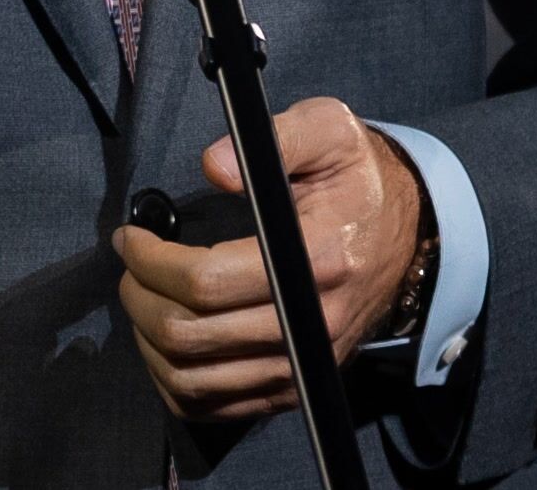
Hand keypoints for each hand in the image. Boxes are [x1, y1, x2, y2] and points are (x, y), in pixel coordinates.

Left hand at [110, 97, 426, 421]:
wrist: (405, 234)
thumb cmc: (355, 179)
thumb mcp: (330, 131)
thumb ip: (277, 137)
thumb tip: (215, 165)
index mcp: (317, 259)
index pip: (207, 282)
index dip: (152, 261)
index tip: (131, 237)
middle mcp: (310, 325)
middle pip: (191, 336)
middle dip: (140, 296)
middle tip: (131, 263)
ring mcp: (301, 365)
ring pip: (194, 380)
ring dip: (148, 340)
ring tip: (142, 296)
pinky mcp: (293, 388)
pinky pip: (215, 407)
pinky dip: (173, 380)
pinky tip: (163, 340)